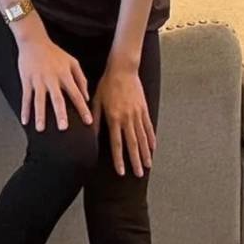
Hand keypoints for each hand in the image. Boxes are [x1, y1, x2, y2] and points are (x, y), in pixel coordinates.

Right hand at [17, 36, 93, 130]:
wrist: (34, 42)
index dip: (83, 108)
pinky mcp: (26, 80)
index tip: (88, 121)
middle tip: (63, 127)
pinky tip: (25, 120)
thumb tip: (86, 96)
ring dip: (40, 115)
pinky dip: (24, 109)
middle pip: (57, 98)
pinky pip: (25, 97)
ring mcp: (38, 80)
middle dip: (60, 114)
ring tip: (40, 128)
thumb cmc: (54, 53)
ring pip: (39, 100)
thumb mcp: (72, 62)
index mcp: (64, 74)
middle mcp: (52, 78)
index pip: (76, 94)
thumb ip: (81, 79)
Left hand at [92, 61, 155, 177]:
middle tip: (139, 174)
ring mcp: (137, 114)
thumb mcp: (96, 101)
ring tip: (148, 165)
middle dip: (136, 160)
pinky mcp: (143, 109)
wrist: (123, 69)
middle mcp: (127, 118)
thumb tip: (90, 136)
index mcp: (114, 118)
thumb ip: (94, 120)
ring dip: (145, 153)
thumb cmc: (106, 84)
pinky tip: (153, 147)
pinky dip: (151, 138)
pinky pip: (148, 126)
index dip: (119, 159)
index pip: (117, 143)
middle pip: (133, 144)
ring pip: (142, 137)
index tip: (122, 172)